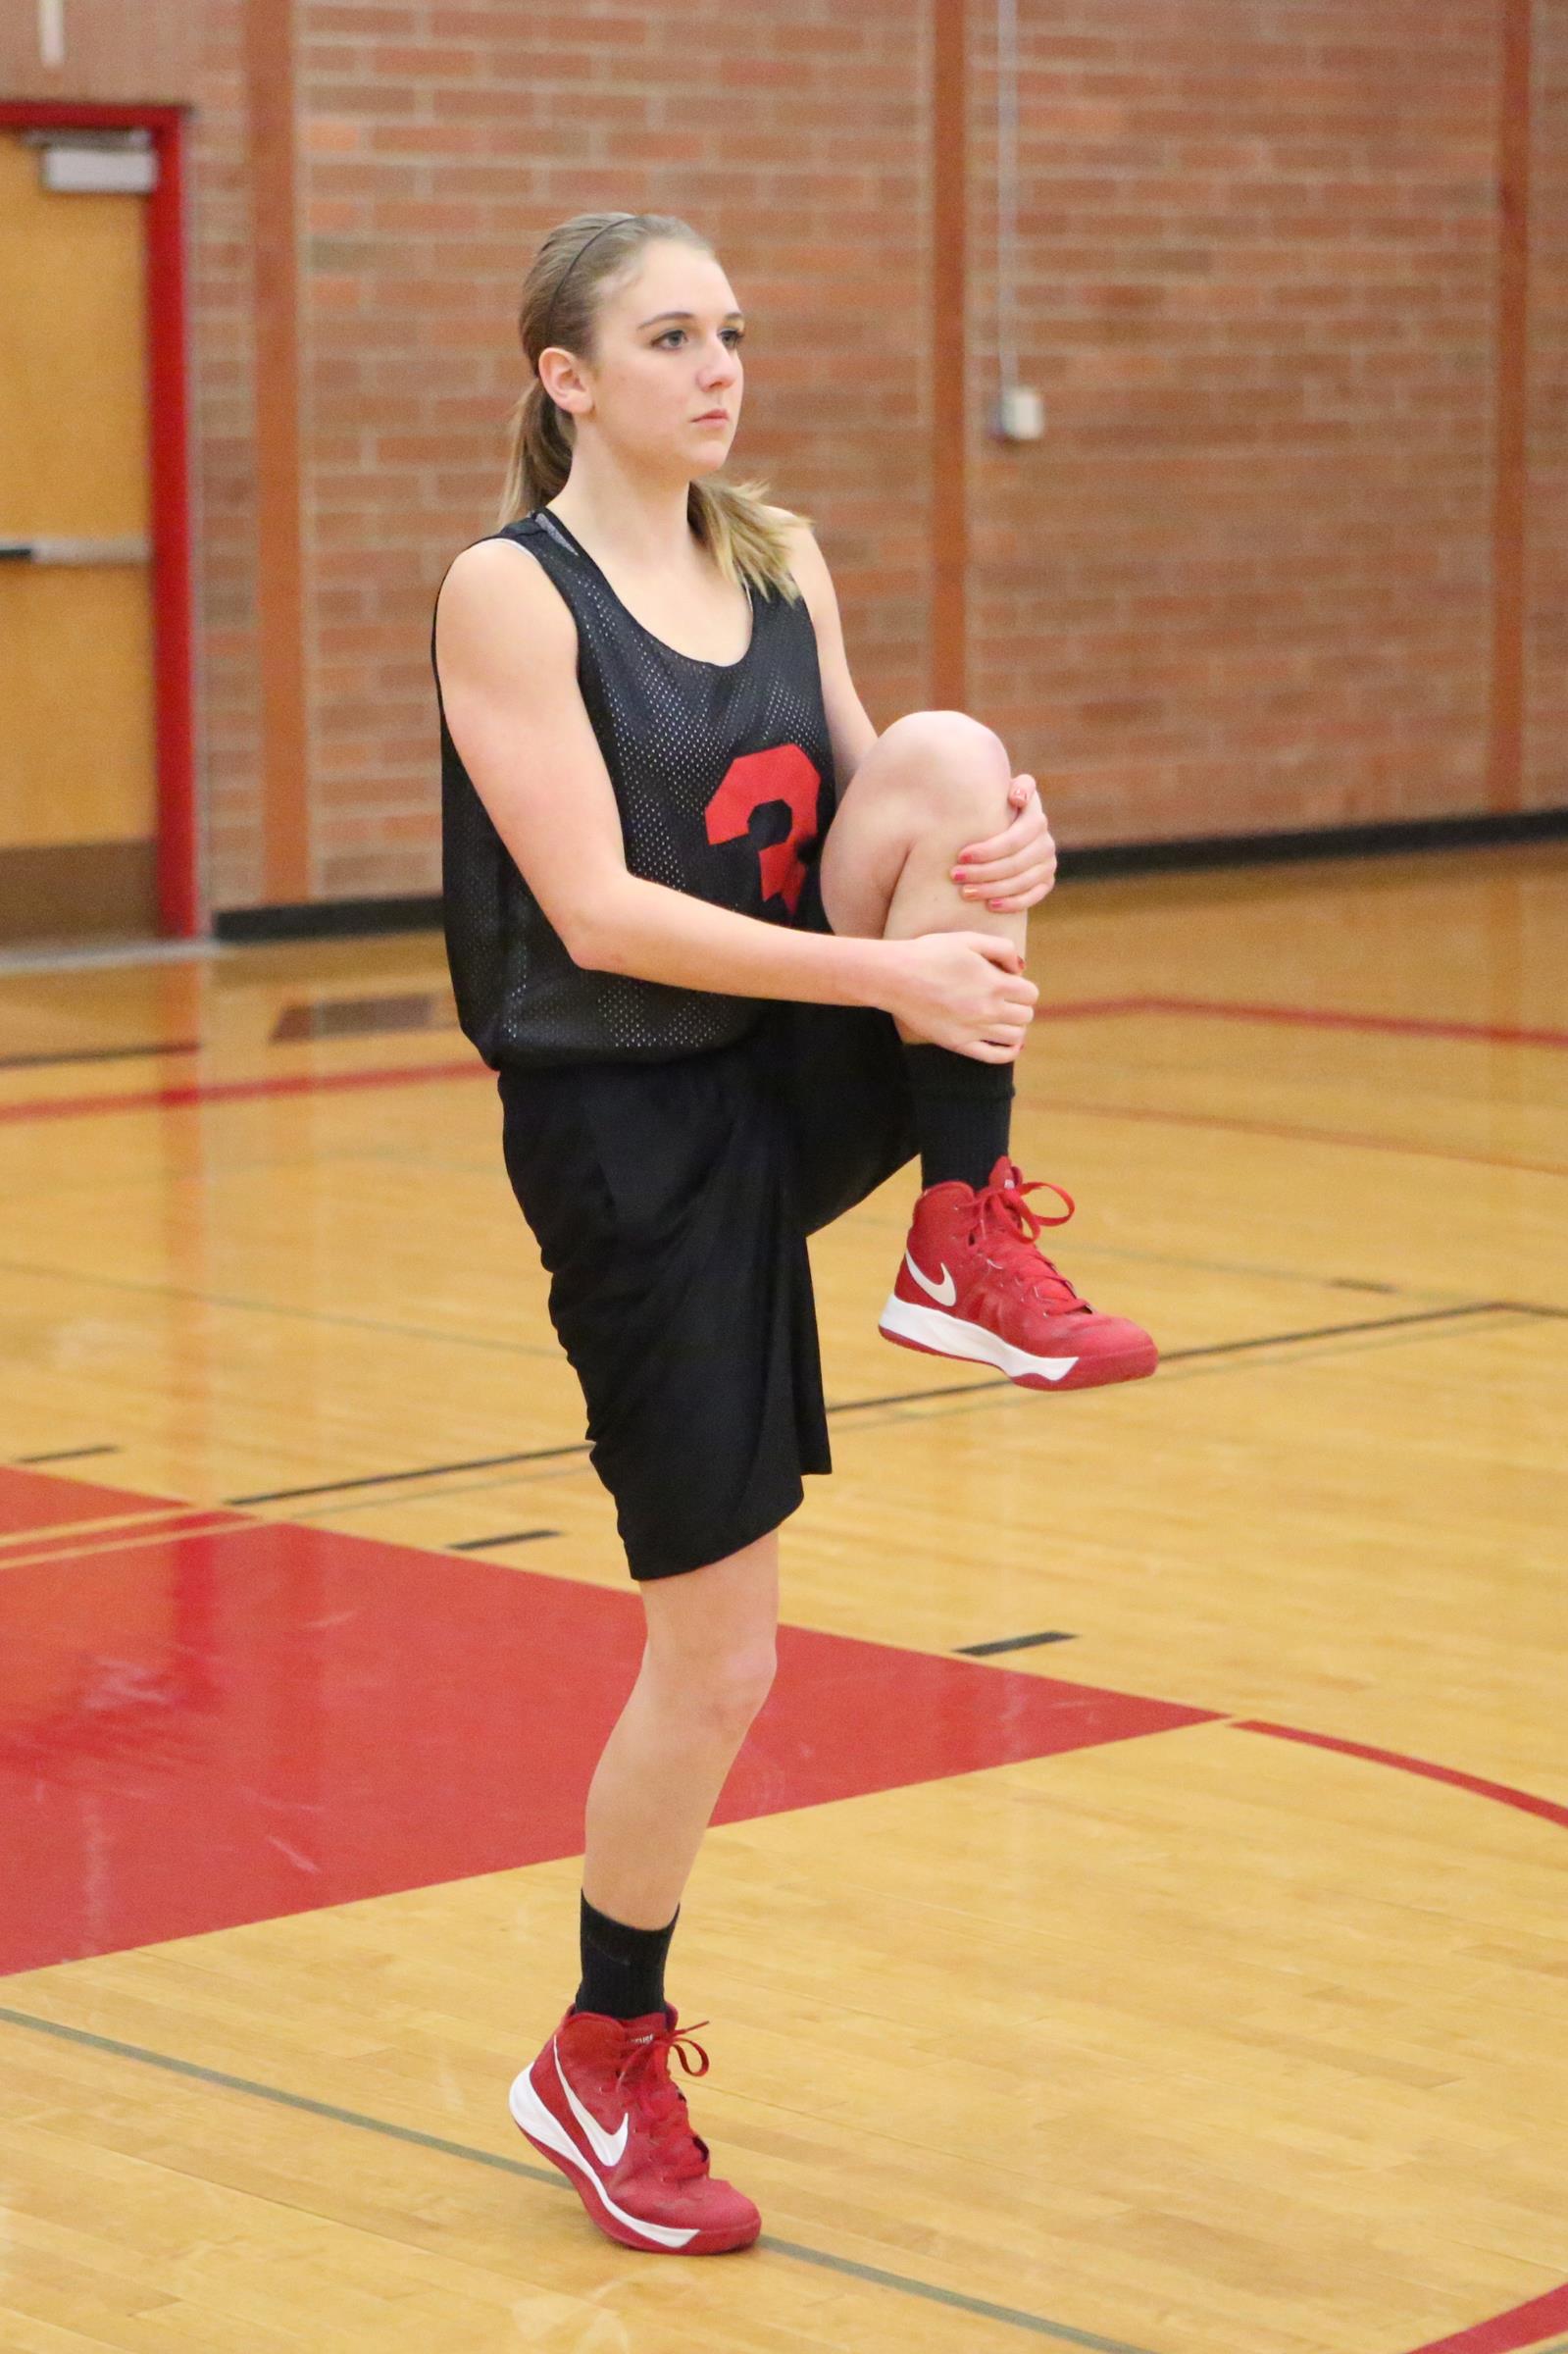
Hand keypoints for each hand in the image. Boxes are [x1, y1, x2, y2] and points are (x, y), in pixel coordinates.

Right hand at [878, 932, 1038, 1062]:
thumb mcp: (968, 939)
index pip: (1031, 994)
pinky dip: (1009, 1051)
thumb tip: (1020, 969)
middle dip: (1020, 1005)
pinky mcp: (958, 1044)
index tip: (1009, 982)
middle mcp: (987, 1009)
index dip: (1023, 987)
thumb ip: (1001, 948)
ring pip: (1016, 1036)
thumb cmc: (929, 953)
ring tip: (1001, 1016)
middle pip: (1026, 1016)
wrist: (894, 976)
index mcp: (993, 983)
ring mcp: (973, 1029)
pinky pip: (995, 1057)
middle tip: (1004, 998)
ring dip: (1015, 1026)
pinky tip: (1009, 1043)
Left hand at [951, 774, 1056, 912]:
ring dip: (993, 889)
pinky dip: (1012, 903)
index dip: (989, 850)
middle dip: (983, 872)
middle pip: (1016, 863)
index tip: (961, 855)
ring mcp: (1048, 863)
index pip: (1015, 838)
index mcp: (1035, 818)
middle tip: (956, 876)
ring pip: (1022, 882)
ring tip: (966, 892)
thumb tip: (1017, 797)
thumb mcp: (999, 790)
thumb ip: (1013, 787)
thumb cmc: (993, 806)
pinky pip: (1033, 896)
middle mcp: (1046, 841)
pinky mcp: (1046, 881)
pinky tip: (990, 906)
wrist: (1004, 824)